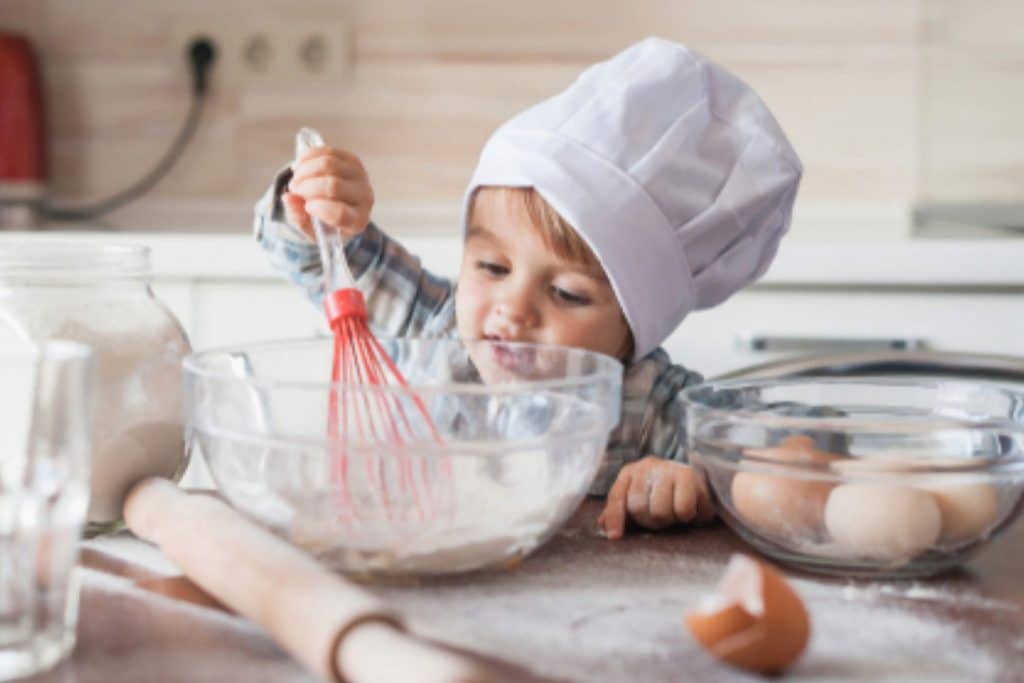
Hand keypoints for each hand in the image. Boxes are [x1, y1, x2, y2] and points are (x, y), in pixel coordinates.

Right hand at [283, 146, 374, 240]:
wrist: (342, 207)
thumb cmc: (326, 222)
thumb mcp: (311, 229)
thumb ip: (299, 218)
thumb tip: (288, 198)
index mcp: (357, 221)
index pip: (341, 213)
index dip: (319, 208)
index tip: (307, 206)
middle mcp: (364, 198)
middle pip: (332, 185)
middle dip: (305, 186)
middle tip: (294, 190)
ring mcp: (361, 176)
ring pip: (328, 164)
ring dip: (304, 171)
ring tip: (296, 180)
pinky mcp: (353, 160)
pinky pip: (327, 152)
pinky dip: (307, 157)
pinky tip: (299, 167)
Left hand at [598, 457, 714, 539]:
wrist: (699, 481)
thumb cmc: (664, 495)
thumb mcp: (640, 501)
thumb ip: (620, 512)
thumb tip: (603, 525)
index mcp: (629, 472)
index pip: (617, 496)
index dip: (615, 518)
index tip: (615, 537)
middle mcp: (646, 466)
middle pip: (638, 507)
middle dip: (650, 521)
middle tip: (662, 518)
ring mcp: (667, 469)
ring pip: (660, 511)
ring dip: (670, 520)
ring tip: (675, 513)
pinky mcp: (689, 476)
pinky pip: (682, 510)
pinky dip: (687, 516)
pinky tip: (691, 510)